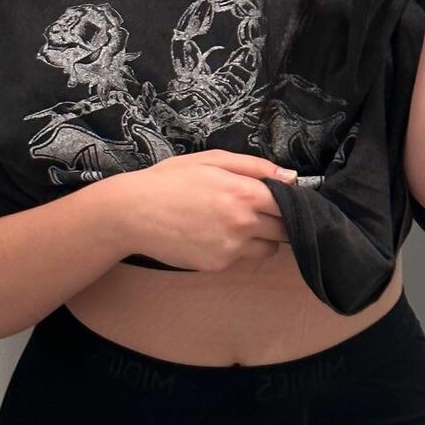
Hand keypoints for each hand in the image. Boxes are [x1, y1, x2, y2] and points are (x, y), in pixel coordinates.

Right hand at [115, 150, 297, 272]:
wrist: (133, 212)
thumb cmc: (171, 180)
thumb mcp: (213, 160)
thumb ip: (256, 167)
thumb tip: (290, 178)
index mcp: (244, 193)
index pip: (290, 203)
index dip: (290, 200)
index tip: (282, 198)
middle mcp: (242, 223)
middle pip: (285, 229)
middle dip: (280, 220)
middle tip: (259, 210)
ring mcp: (231, 248)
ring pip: (268, 248)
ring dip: (262, 237)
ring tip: (235, 222)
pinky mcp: (218, 265)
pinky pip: (242, 258)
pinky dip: (237, 248)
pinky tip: (213, 234)